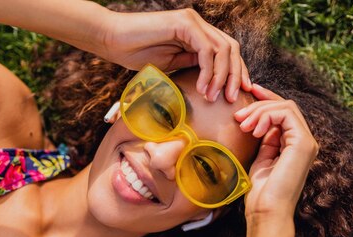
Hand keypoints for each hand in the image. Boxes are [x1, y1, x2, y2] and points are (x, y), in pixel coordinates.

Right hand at [100, 8, 251, 102]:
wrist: (113, 40)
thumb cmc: (136, 53)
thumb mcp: (172, 65)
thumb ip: (192, 68)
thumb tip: (213, 84)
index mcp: (198, 34)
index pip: (227, 51)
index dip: (237, 72)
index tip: (239, 93)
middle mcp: (198, 25)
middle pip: (231, 49)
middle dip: (235, 75)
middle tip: (232, 99)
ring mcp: (192, 22)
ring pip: (222, 49)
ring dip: (222, 76)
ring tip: (215, 98)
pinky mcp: (184, 23)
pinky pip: (206, 49)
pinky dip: (208, 71)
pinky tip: (203, 88)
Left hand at [234, 84, 318, 219]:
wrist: (266, 211)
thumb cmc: (260, 193)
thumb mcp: (260, 159)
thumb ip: (264, 140)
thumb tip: (256, 122)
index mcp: (295, 145)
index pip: (283, 112)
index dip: (266, 99)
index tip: (248, 92)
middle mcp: (304, 141)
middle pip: (284, 106)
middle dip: (259, 105)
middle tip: (238, 117)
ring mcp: (306, 142)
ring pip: (285, 107)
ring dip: (260, 111)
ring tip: (243, 125)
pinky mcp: (303, 143)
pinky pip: (286, 114)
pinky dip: (267, 116)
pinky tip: (254, 130)